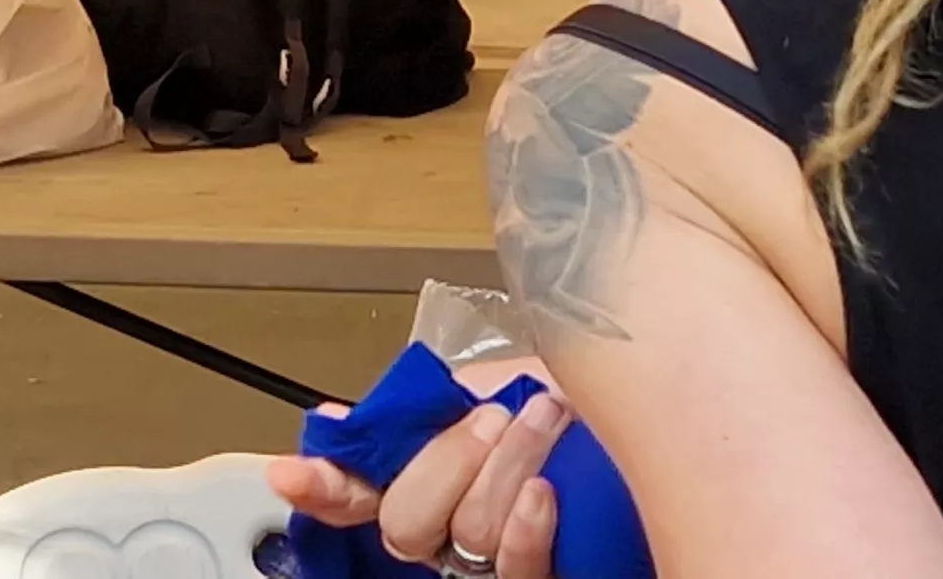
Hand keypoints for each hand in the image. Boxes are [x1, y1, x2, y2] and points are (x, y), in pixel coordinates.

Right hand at [265, 389, 566, 577]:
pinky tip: (544, 493)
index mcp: (429, 475)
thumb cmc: (575, 405)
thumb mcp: (492, 383)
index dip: (319, 486)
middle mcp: (451, 528)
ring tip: (544, 421)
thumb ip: (421, 405)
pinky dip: (525, 529)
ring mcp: (490, 563)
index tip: (292, 474)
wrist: (651, 417)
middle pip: (403, 524)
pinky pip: (513, 573)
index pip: (353, 493)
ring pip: (463, 538)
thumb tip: (336, 419)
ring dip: (502, 470)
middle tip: (490, 418)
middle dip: (445, 462)